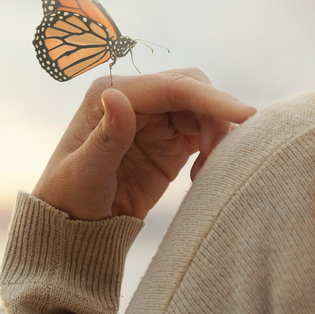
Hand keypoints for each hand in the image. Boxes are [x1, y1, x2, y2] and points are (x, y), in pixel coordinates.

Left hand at [32, 68, 255, 220]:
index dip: (210, 97)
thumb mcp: (85, 172)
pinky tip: (202, 176)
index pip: (170, 86)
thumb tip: (114, 95)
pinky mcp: (169, 141)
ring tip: (207, 171)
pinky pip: (204, 132)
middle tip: (218, 154)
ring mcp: (154, 119)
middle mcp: (134, 98)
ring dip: (217, 133)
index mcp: (111, 94)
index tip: (245, 116)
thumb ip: (107, 137)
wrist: (75, 227)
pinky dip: (214, 148)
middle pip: (192, 89)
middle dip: (215, 114)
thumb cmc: (69, 198)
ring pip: (203, 109)